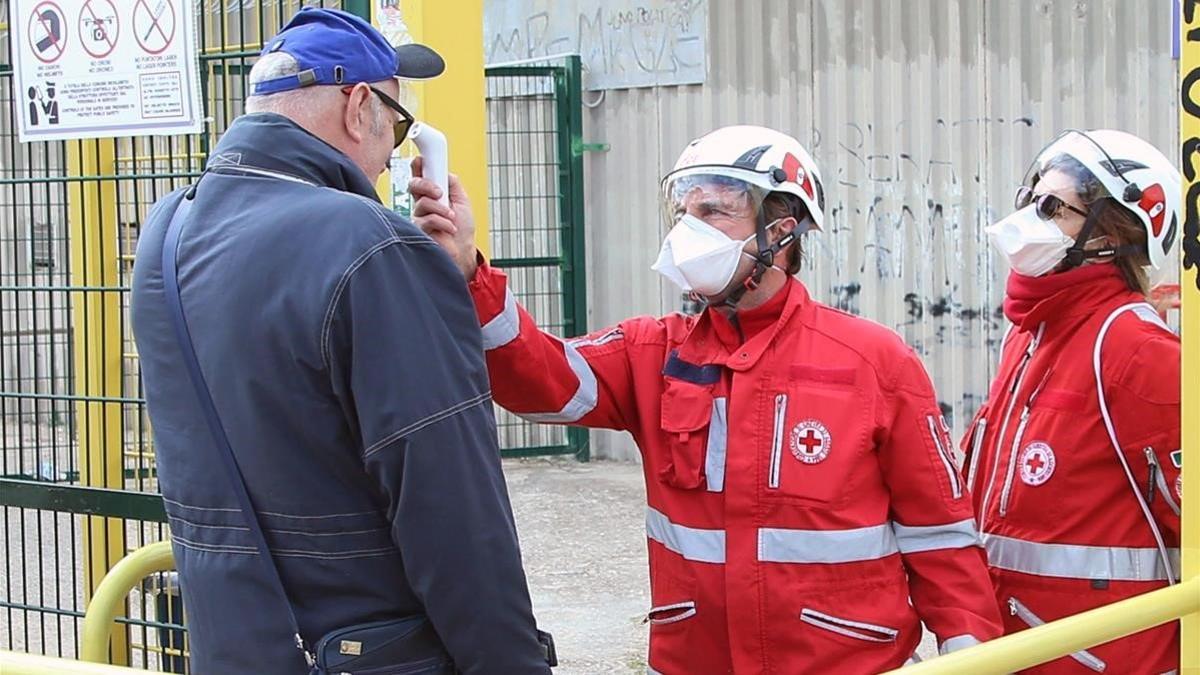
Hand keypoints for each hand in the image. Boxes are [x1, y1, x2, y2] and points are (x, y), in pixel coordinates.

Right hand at [410, 156, 478, 279]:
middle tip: (439, 193)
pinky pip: (427, 219)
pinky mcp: (418, 231)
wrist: (464, 251)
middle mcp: (422, 204)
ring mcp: (419, 217)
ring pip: (422, 203)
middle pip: (413, 184)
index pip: (420, 175)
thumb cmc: (463, 229)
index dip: (418, 165)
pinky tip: (449, 229)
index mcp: (432, 194)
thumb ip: (452, 184)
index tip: (422, 160)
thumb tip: (444, 171)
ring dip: (441, 209)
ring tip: (452, 218)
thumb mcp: (462, 200)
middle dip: (426, 185)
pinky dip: (443, 222)